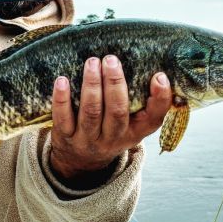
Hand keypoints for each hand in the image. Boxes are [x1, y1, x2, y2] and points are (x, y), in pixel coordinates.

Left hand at [50, 55, 171, 181]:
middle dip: (115, 84)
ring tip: (92, 62)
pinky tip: (62, 80)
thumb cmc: (110, 130)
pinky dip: (62, 99)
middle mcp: (113, 138)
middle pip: (117, 112)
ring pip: (91, 112)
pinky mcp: (65, 137)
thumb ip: (142, 102)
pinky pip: (63, 118)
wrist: (80, 162)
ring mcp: (88, 140)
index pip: (153, 119)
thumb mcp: (130, 124)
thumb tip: (155, 69)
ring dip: (92, 85)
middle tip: (111, 60)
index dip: (160, 99)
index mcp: (134, 132)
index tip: (159, 76)